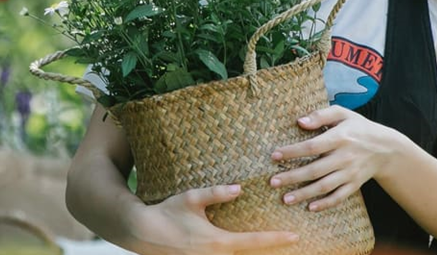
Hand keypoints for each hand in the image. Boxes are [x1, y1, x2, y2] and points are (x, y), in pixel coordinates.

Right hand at [125, 184, 298, 254]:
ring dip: (252, 252)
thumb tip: (238, 188)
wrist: (141, 233)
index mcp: (218, 242)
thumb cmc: (166, 214)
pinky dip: (236, 253)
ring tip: (271, 245)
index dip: (276, 239)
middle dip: (269, 250)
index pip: (255, 241)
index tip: (294, 237)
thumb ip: (216, 193)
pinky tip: (243, 248)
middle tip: (290, 241)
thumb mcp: (191, 199)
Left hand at [269, 105, 407, 211]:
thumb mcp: (343, 114)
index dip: (292, 152)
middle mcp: (345, 157)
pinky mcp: (355, 184)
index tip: (275, 156)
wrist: (386, 148)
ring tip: (285, 199)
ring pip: (324, 186)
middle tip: (273, 182)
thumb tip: (299, 121)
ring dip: (304, 194)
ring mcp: (350, 173)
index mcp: (340, 137)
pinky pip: (339, 197)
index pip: (312, 146)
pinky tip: (310, 207)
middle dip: (292, 177)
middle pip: (315, 170)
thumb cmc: (358, 128)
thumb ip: (321, 114)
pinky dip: (325, 204)